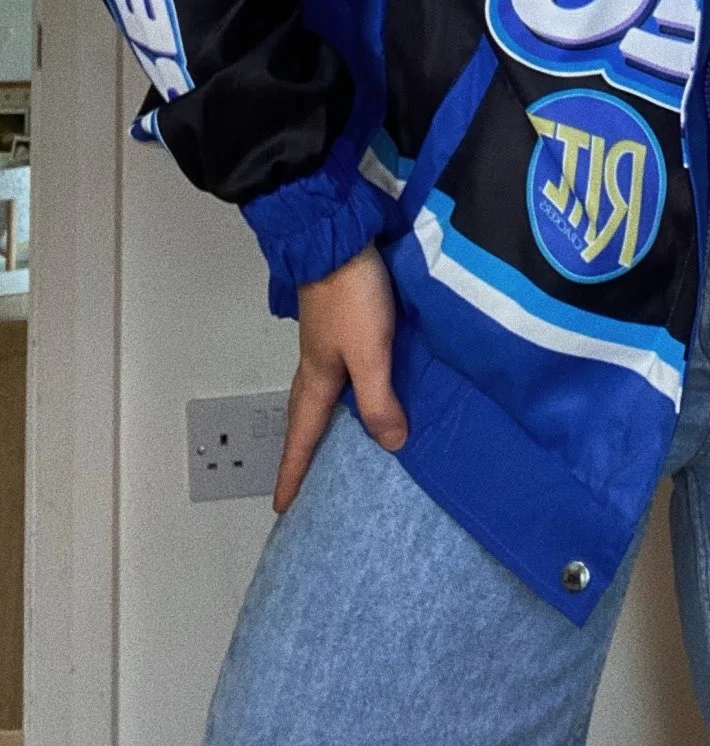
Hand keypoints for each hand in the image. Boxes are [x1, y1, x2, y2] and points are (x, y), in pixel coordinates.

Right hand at [272, 241, 407, 512]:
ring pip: (318, 390)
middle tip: (301, 476)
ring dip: (320, 417)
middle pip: (303, 414)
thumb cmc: (351, 296)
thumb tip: (391, 444)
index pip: (302, 436)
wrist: (337, 240)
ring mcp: (325, 339)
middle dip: (301, 447)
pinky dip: (340, 387)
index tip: (282, 505)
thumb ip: (379, 399)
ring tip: (332, 436)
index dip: (293, 471)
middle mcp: (316, 362)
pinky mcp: (339, 319)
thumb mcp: (370, 354)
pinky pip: (336, 367)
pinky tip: (358, 382)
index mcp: (317, 377)